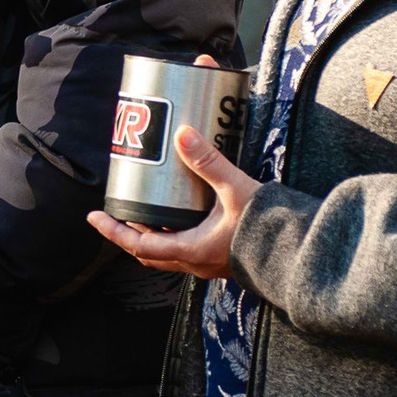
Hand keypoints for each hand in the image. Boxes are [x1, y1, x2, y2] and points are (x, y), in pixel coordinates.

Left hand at [87, 124, 258, 280]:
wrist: (303, 253)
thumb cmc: (270, 228)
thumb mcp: (236, 189)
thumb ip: (209, 161)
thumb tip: (183, 133)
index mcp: (191, 250)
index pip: (138, 245)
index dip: (113, 231)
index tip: (94, 217)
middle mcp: (196, 262)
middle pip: (149, 252)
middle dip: (128, 233)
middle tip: (116, 211)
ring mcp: (210, 263)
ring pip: (169, 252)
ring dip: (152, 233)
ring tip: (144, 208)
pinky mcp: (224, 257)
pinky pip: (189, 249)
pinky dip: (175, 233)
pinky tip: (182, 213)